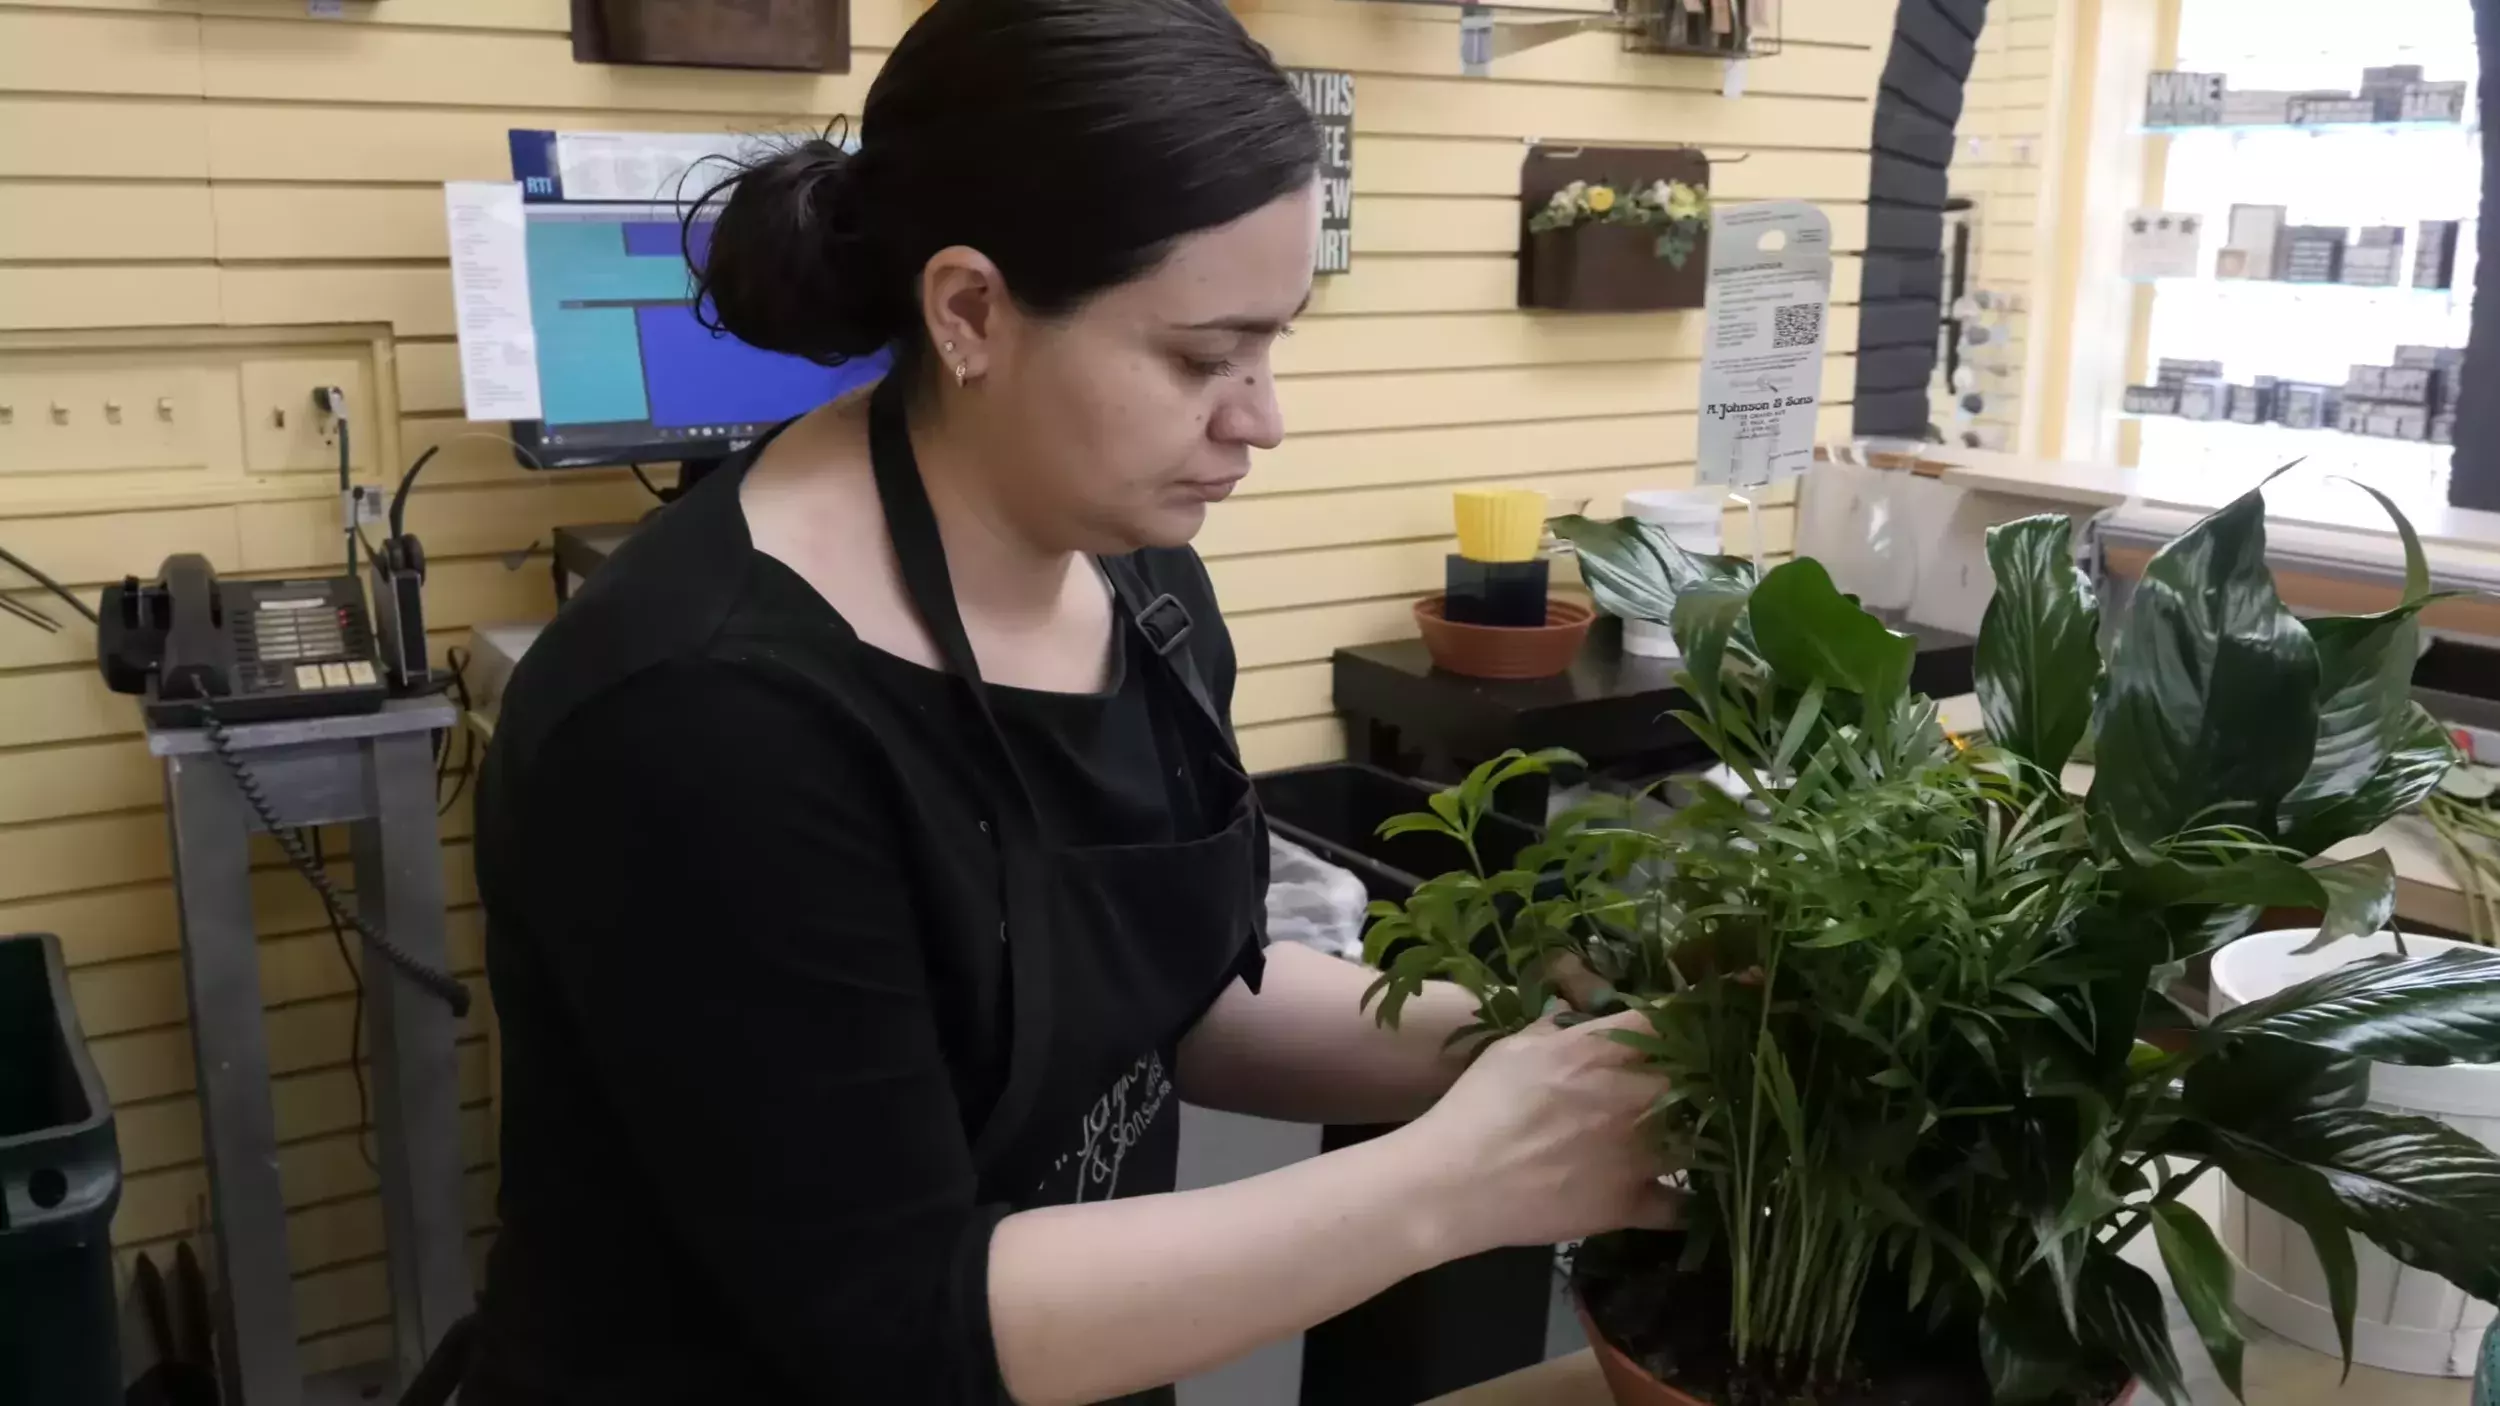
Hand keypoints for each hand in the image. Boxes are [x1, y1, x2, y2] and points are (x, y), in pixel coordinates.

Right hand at [1399, 1010, 1683, 1257]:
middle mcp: (1633, 1098)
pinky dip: (1687, 1201)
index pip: (1666, 1018)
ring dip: (1697, 1131)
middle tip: (1699, 1073)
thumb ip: (1555, 1028)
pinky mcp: (1631, 1203)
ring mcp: (1639, 1155)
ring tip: (1692, 1131)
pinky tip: (1688, 1195)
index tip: (1726, 996)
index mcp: (1602, 1052)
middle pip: (1697, 1076)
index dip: (1698, 1007)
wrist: (1456, 1183)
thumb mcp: (1512, 1048)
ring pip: (1698, 1137)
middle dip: (1700, 1072)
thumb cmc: (1477, 1106)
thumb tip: (1579, 1013)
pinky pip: (1680, 1205)